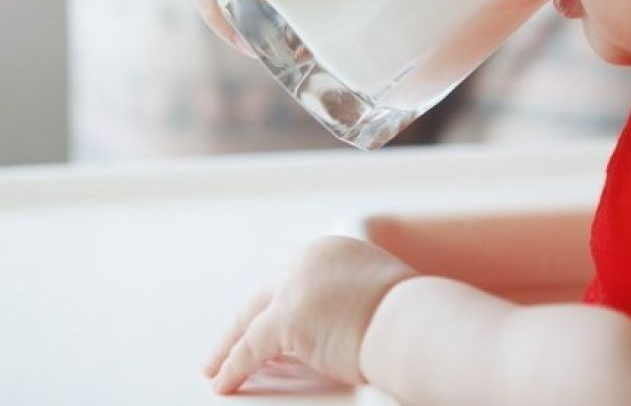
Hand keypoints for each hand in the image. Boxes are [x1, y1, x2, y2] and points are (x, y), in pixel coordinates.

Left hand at [203, 236, 416, 393]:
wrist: (413, 320)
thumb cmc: (409, 315)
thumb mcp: (375, 292)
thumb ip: (346, 298)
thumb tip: (333, 326)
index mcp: (330, 250)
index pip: (290, 281)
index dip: (272, 306)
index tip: (259, 324)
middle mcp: (308, 260)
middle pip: (263, 295)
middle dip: (242, 323)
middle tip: (226, 344)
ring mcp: (295, 286)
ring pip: (250, 321)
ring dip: (229, 347)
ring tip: (215, 366)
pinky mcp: (286, 318)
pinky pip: (250, 349)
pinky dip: (234, 367)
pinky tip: (225, 382)